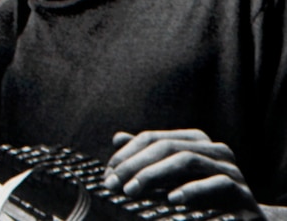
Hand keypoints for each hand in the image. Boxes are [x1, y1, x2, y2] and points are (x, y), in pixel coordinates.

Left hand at [104, 129, 263, 218]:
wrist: (243, 220)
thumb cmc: (202, 197)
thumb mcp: (171, 176)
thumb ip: (148, 157)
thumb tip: (118, 138)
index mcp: (194, 141)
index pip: (151, 138)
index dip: (126, 155)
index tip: (107, 175)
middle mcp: (213, 149)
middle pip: (166, 147)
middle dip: (135, 165)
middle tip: (114, 185)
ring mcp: (230, 168)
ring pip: (187, 160)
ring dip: (154, 175)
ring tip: (133, 190)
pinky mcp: (242, 191)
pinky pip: (216, 184)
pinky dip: (192, 190)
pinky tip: (172, 199)